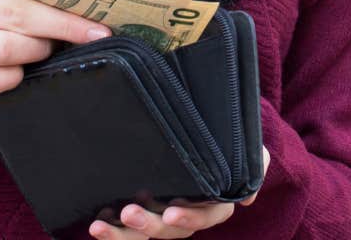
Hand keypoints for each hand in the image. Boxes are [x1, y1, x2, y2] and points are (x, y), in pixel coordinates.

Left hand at [89, 147, 270, 238]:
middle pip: (169, 229)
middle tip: (129, 213)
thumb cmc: (227, 136)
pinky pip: (125, 226)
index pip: (205, 216)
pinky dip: (111, 227)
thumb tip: (247, 199)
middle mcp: (186, 213)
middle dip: (148, 225)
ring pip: (143, 233)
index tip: (171, 212)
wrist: (206, 122)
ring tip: (101, 225)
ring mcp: (161, 212)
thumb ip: (254, 163)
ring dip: (122, 234)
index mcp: (214, 203)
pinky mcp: (140, 207)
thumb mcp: (248, 145)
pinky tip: (96, 219)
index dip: (189, 218)